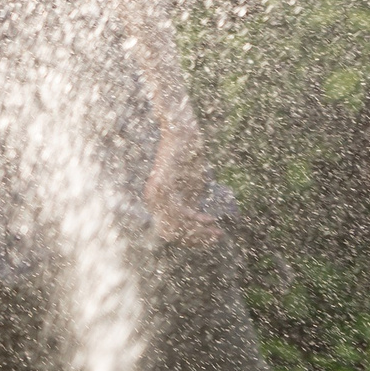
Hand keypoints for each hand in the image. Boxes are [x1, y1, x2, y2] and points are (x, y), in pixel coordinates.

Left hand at [144, 130, 221, 246]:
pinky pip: (179, 212)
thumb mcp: (191, 184)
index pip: (172, 230)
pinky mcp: (161, 187)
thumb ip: (192, 202)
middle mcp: (152, 200)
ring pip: (176, 225)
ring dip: (199, 232)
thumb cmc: (188, 155)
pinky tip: (210, 219)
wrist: (181, 131)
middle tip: (217, 237)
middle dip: (197, 239)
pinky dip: (196, 219)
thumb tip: (200, 223)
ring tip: (216, 231)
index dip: (193, 238)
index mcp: (157, 201)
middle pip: (173, 232)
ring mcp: (155, 195)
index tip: (212, 238)